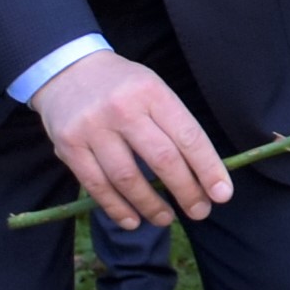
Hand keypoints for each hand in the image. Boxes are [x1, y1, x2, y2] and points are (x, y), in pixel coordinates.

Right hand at [31, 49, 232, 231]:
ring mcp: (92, 128)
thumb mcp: (153, 90)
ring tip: (166, 218)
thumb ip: (175, 125)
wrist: (66, 70)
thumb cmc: (122, 87)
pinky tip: (132, 220)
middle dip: (186, 191)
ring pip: (127, 178)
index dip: (208, 169)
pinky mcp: (68, 147)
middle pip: (162, 159)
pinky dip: (116, 208)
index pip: (188, 136)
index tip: (223, 194)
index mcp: (152, 93)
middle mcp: (122, 109)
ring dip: (151, 205)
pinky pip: (96, 185)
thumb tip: (204, 174)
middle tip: (200, 212)